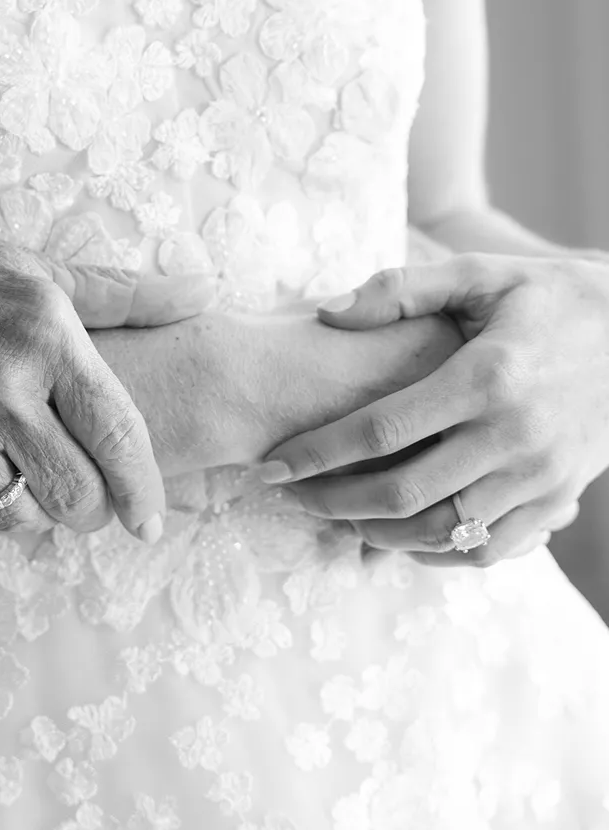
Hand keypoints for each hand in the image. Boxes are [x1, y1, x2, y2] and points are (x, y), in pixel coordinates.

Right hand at [0, 194, 217, 538]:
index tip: (152, 522)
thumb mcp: (32, 266)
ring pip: (20, 515)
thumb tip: (205, 290)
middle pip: (77, 495)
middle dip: (92, 504)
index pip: (117, 433)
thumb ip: (124, 294)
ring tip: (28, 474)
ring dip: (35, 507)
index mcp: (42, 333)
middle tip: (84, 488)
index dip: (146, 490)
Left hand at [258, 255, 608, 563]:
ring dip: (377, 534)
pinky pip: (487, 552)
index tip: (272, 464)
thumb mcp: (480, 275)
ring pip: (441, 533)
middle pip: (403, 493)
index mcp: (485, 377)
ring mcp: (539, 477)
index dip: (317, 453)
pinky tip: (398, 535)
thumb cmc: (549, 298)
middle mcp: (513, 436)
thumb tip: (326, 314)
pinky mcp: (557, 501)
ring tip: (336, 515)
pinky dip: (435, 555)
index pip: (380, 430)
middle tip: (290, 495)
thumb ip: (401, 289)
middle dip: (332, 502)